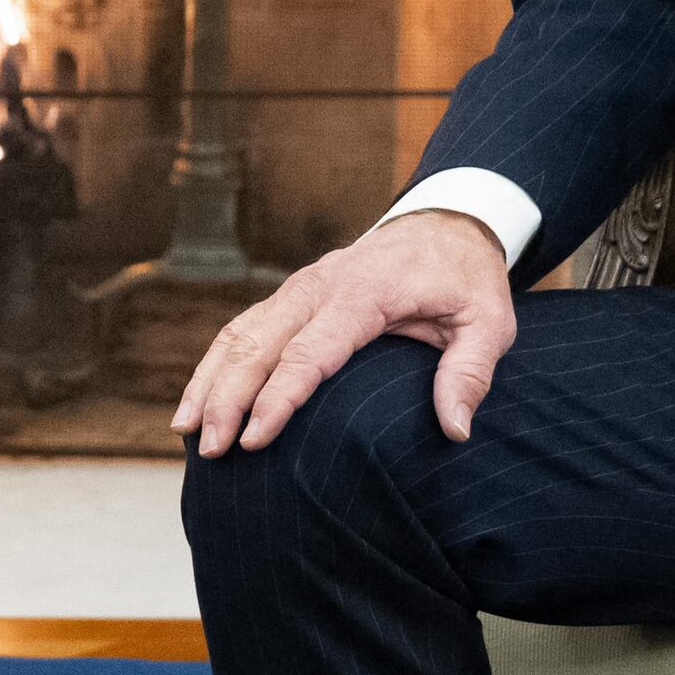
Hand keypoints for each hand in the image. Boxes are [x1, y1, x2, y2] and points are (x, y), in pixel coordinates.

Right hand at [173, 210, 520, 455]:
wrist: (446, 224)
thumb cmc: (466, 280)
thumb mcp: (489, 322)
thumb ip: (470, 373)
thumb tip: (455, 431)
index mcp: (364, 293)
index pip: (310, 352)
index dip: (278, 398)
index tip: (254, 439)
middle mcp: (320, 286)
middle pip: (258, 343)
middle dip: (227, 398)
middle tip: (210, 450)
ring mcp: (298, 289)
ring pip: (239, 334)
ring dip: (209, 382)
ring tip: (185, 432)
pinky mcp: (289, 298)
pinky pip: (242, 329)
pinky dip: (215, 365)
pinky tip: (199, 403)